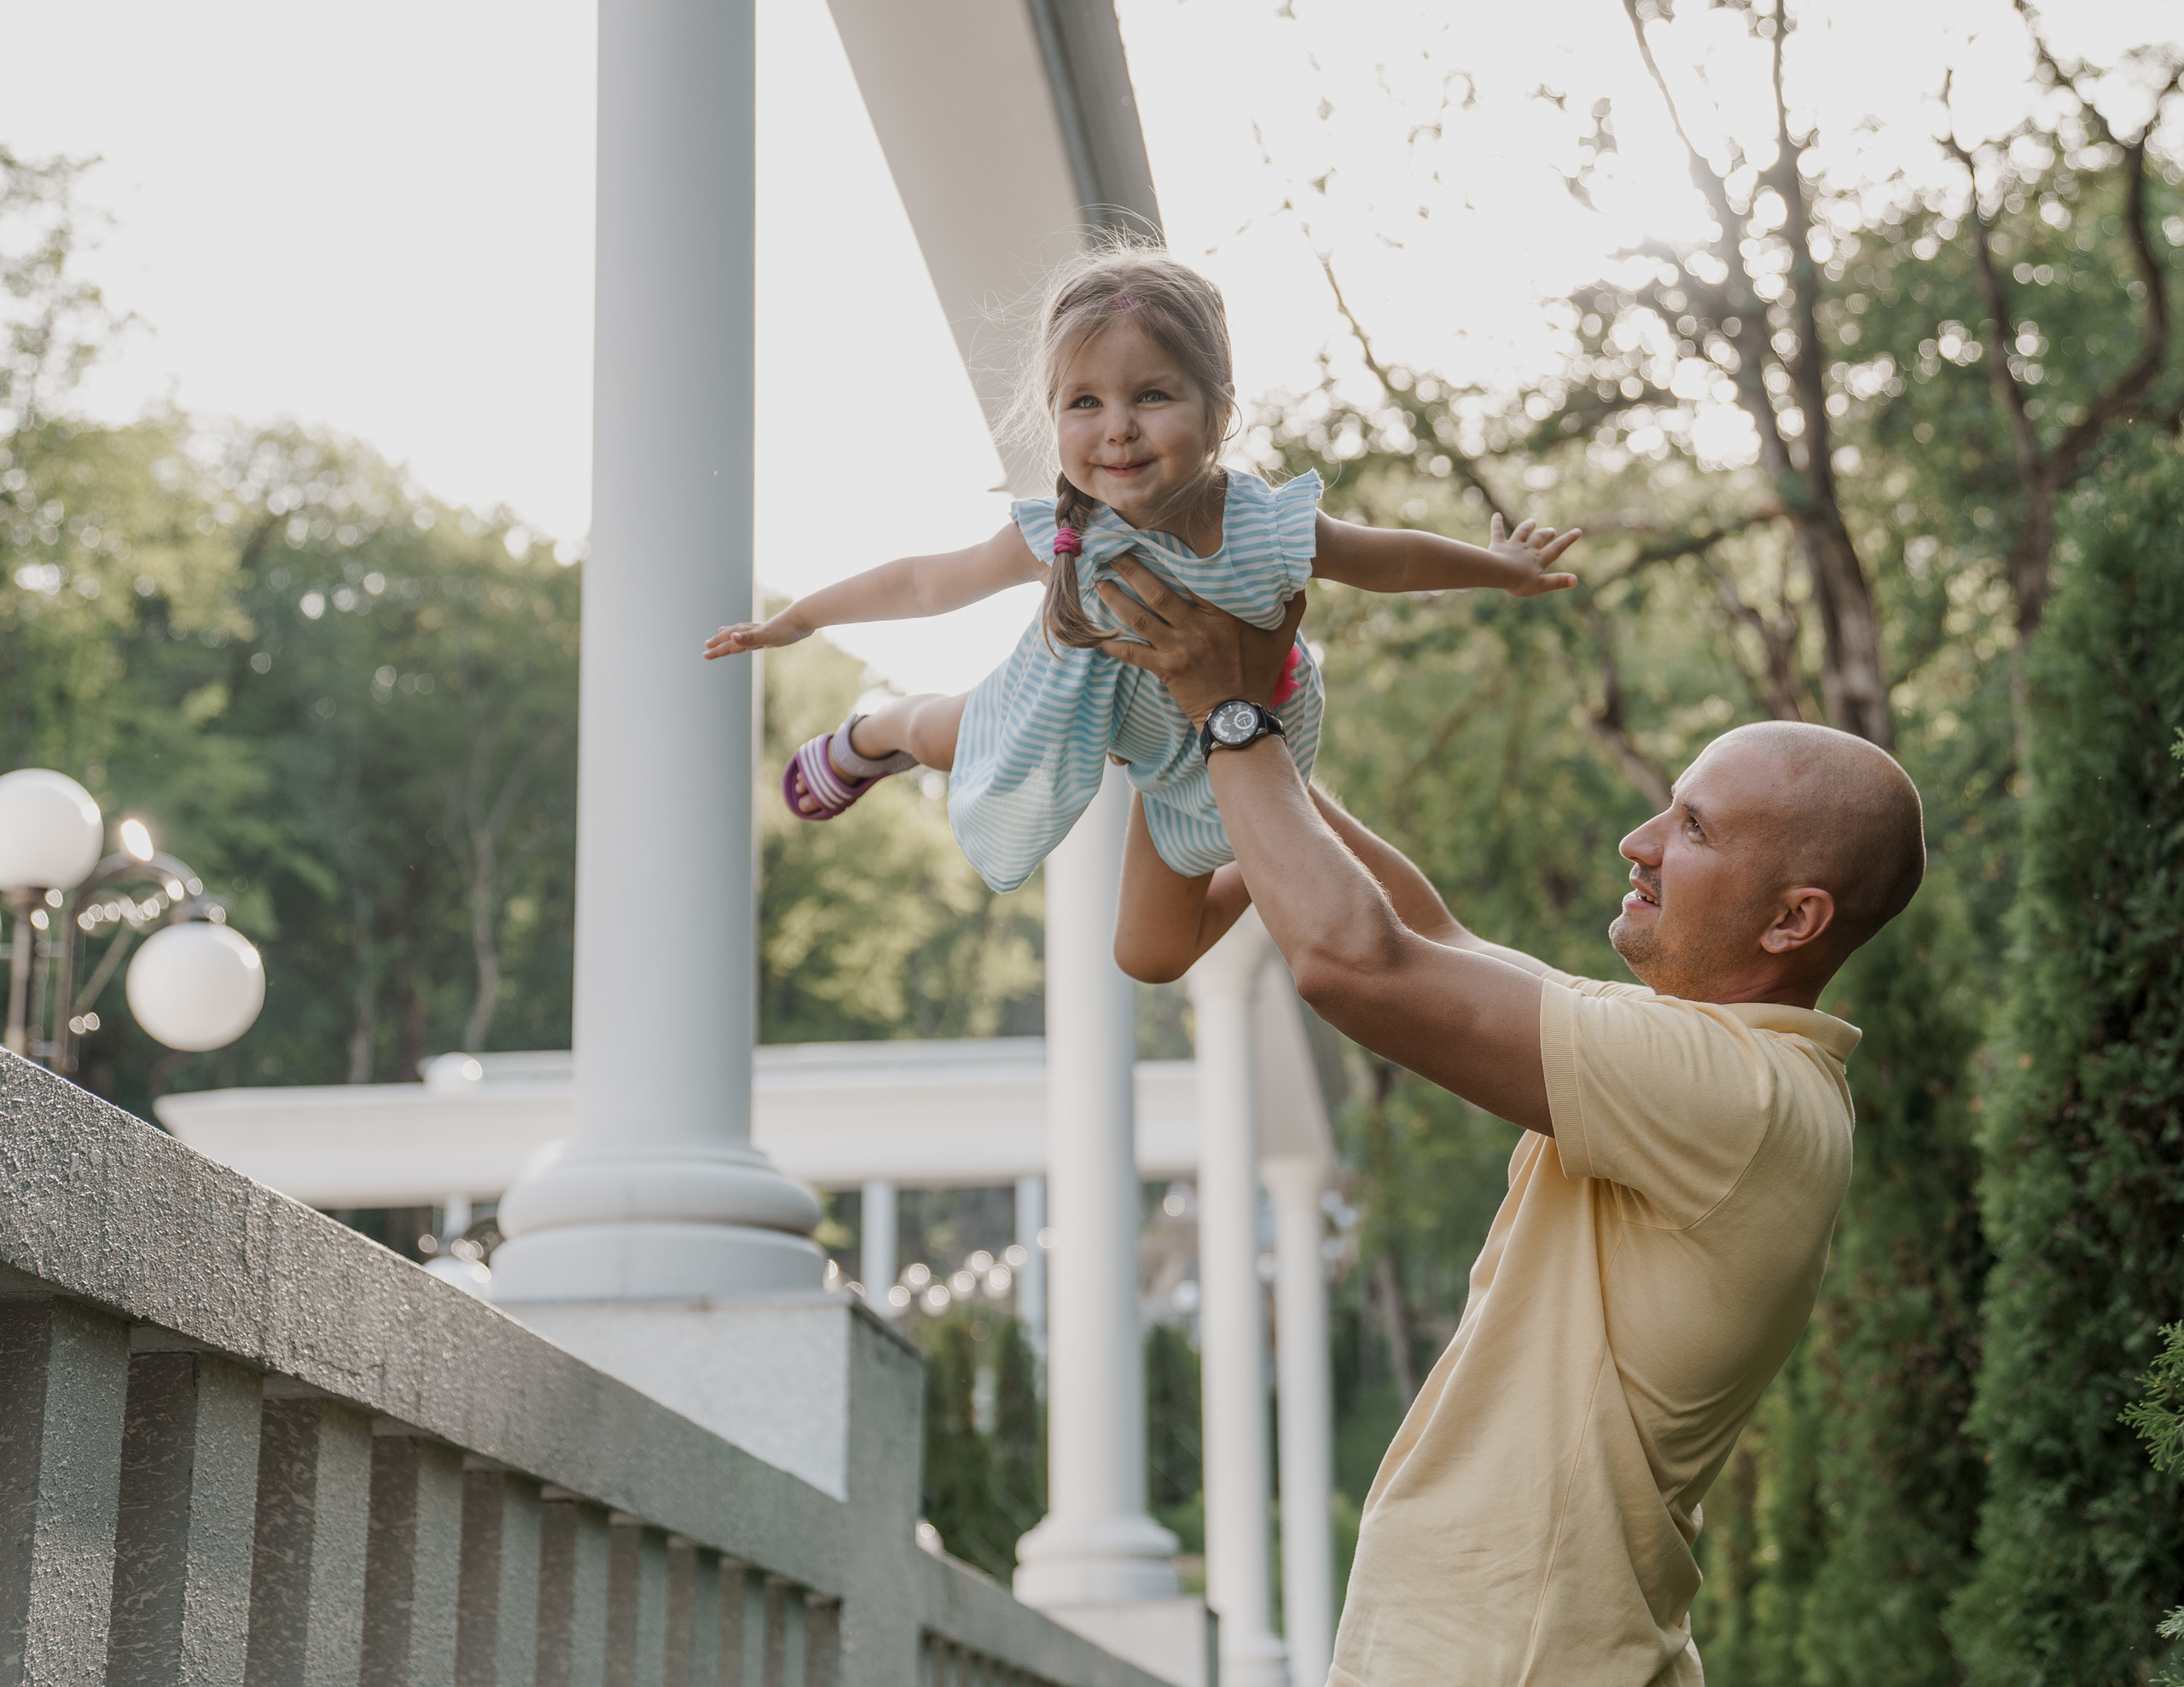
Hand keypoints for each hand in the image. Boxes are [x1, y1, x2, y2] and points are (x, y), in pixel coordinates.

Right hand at [702, 615, 810, 658]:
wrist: (804, 617)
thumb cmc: (787, 628)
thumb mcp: (767, 637)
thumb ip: (749, 638)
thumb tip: (731, 638)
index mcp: (751, 635)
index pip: (730, 643)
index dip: (717, 649)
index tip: (704, 654)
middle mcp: (754, 631)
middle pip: (732, 637)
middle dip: (719, 642)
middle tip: (707, 645)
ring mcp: (763, 631)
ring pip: (742, 633)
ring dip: (731, 634)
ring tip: (722, 632)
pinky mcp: (773, 632)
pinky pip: (755, 634)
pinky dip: (748, 635)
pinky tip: (752, 635)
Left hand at [1092, 554, 1308, 727]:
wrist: (1240, 717)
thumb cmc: (1259, 674)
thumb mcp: (1282, 638)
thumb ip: (1290, 605)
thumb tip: (1300, 576)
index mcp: (1224, 614)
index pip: (1197, 576)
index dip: (1175, 555)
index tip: (1157, 538)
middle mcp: (1198, 627)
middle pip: (1158, 592)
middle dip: (1133, 570)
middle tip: (1113, 553)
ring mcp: (1179, 649)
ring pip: (1140, 618)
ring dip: (1116, 600)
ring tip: (1099, 583)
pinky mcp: (1166, 670)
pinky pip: (1134, 655)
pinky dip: (1114, 646)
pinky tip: (1096, 637)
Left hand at [1485, 513, 1581, 596]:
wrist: (1498, 572)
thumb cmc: (1519, 581)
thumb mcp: (1541, 585)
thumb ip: (1557, 581)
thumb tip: (1575, 580)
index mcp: (1539, 559)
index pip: (1556, 548)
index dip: (1568, 540)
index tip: (1578, 531)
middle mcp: (1527, 549)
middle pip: (1539, 538)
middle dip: (1546, 534)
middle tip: (1552, 531)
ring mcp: (1513, 545)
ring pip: (1522, 532)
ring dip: (1527, 526)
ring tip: (1532, 522)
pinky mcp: (1498, 544)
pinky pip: (1498, 531)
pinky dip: (1497, 522)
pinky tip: (1497, 515)